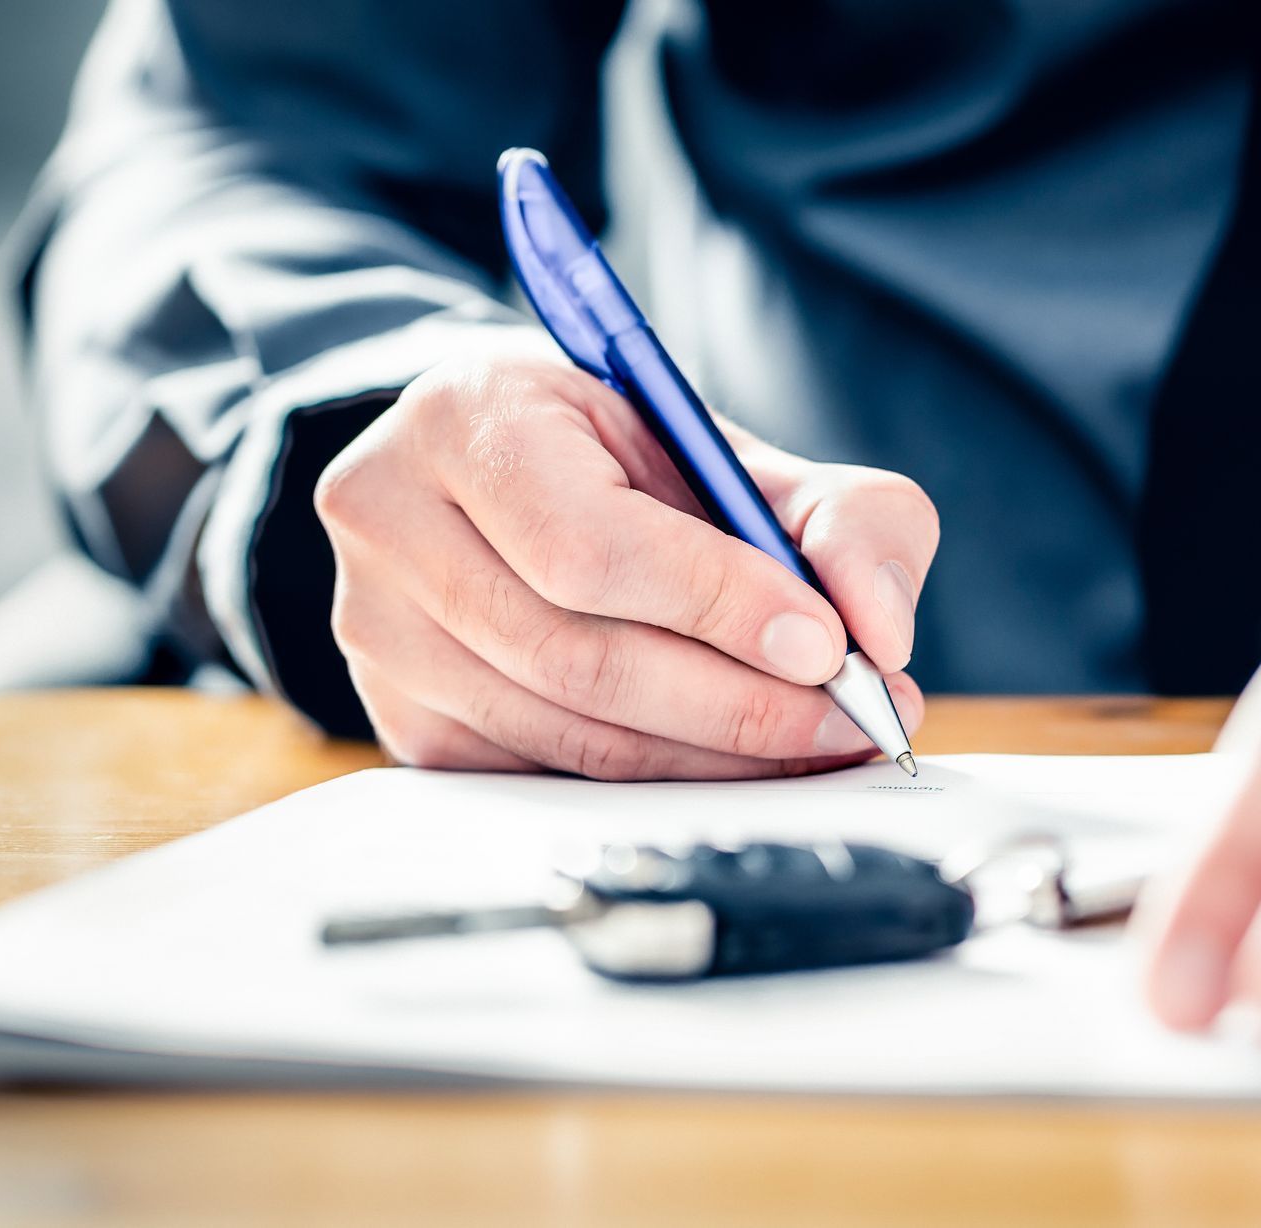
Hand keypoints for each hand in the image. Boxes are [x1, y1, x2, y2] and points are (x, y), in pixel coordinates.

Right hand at [313, 333, 933, 778]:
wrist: (510, 484)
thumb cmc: (627, 462)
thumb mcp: (741, 450)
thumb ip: (842, 515)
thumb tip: (879, 629)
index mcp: (465, 417)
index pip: (586, 542)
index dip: (714, 604)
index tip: (826, 644)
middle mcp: (392, 519)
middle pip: (576, 655)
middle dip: (737, 703)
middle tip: (850, 717)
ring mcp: (380, 631)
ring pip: (565, 734)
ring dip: (711, 757)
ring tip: (816, 741)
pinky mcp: (405, 719)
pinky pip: (546, 777)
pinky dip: (657, 782)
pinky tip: (732, 762)